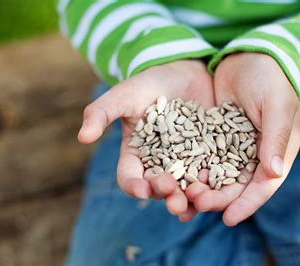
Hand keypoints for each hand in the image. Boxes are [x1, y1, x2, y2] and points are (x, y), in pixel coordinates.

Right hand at [77, 60, 214, 218]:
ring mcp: (186, 161)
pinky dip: (212, 185)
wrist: (184, 70)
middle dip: (166, 196)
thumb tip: (82, 137)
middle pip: (160, 188)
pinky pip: (210, 174)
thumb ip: (101, 112)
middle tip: (175, 201)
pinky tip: (217, 191)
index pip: (130, 177)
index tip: (141, 189)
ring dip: (190, 198)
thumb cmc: (149, 82)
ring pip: (186, 187)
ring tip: (197, 201)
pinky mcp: (209, 155)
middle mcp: (160, 163)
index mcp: (136, 154)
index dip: (134, 185)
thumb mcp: (124, 94)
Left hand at [188, 53, 299, 225]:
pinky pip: (204, 158)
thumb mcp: (277, 105)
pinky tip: (177, 178)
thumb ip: (277, 137)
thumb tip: (275, 172)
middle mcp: (258, 155)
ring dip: (203, 188)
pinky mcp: (216, 138)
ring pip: (219, 176)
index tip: (228, 219)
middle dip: (218, 198)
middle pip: (237, 186)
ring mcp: (236, 148)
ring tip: (182, 196)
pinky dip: (193, 169)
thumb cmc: (271, 78)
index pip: (264, 186)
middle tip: (195, 204)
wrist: (251, 55)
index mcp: (278, 152)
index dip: (247, 204)